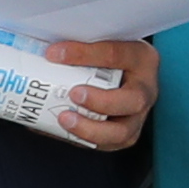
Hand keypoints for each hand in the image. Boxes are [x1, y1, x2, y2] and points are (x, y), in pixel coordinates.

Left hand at [41, 36, 157, 150]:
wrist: (119, 73)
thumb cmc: (105, 57)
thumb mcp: (101, 43)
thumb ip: (81, 45)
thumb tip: (42, 49)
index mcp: (141, 58)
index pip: (116, 54)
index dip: (84, 55)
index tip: (53, 54)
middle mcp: (146, 89)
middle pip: (133, 99)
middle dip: (101, 101)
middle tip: (73, 94)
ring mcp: (138, 115)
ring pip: (123, 132)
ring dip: (91, 129)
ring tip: (64, 118)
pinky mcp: (125, 134)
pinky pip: (107, 144)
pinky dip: (82, 139)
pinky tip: (61, 129)